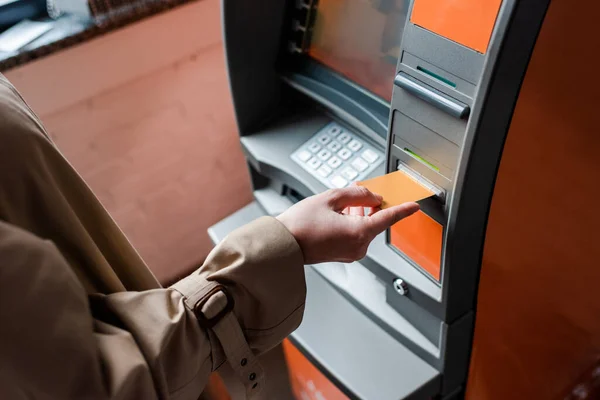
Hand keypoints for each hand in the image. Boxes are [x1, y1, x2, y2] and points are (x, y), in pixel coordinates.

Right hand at [276, 186, 418, 263]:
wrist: (283, 245)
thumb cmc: (300, 225)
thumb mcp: (330, 198)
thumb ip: (356, 194)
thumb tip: (371, 196)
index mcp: (359, 233)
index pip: (389, 217)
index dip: (403, 209)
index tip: (414, 205)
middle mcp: (358, 246)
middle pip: (375, 220)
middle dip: (370, 204)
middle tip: (360, 190)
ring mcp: (351, 253)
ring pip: (365, 227)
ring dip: (359, 212)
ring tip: (343, 201)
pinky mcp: (343, 255)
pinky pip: (355, 234)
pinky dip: (352, 222)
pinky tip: (340, 213)